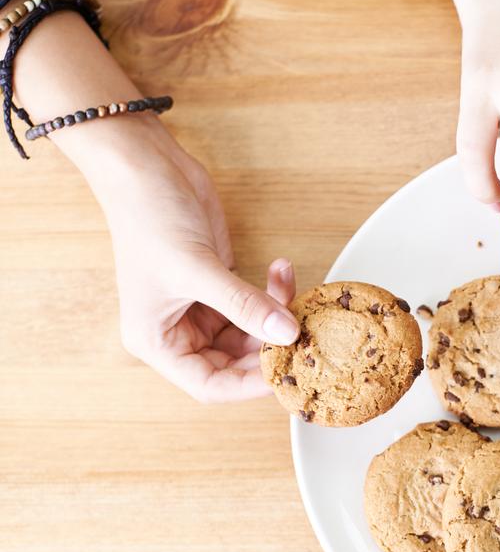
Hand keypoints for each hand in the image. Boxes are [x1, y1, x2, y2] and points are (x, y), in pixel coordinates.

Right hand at [86, 118, 299, 401]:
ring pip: (253, 334)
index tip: (285, 371)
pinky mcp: (222, 285)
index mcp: (158, 341)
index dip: (249, 385)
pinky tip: (283, 271)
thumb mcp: (196, 267)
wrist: (145, 166)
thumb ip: (243, 304)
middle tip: (303, 333)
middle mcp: (179, 331)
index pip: (210, 384)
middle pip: (237, 363)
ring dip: (278, 317)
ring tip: (294, 292)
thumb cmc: (148, 217)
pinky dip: (275, 293)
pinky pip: (257, 304)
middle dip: (271, 348)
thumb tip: (287, 334)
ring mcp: (203, 308)